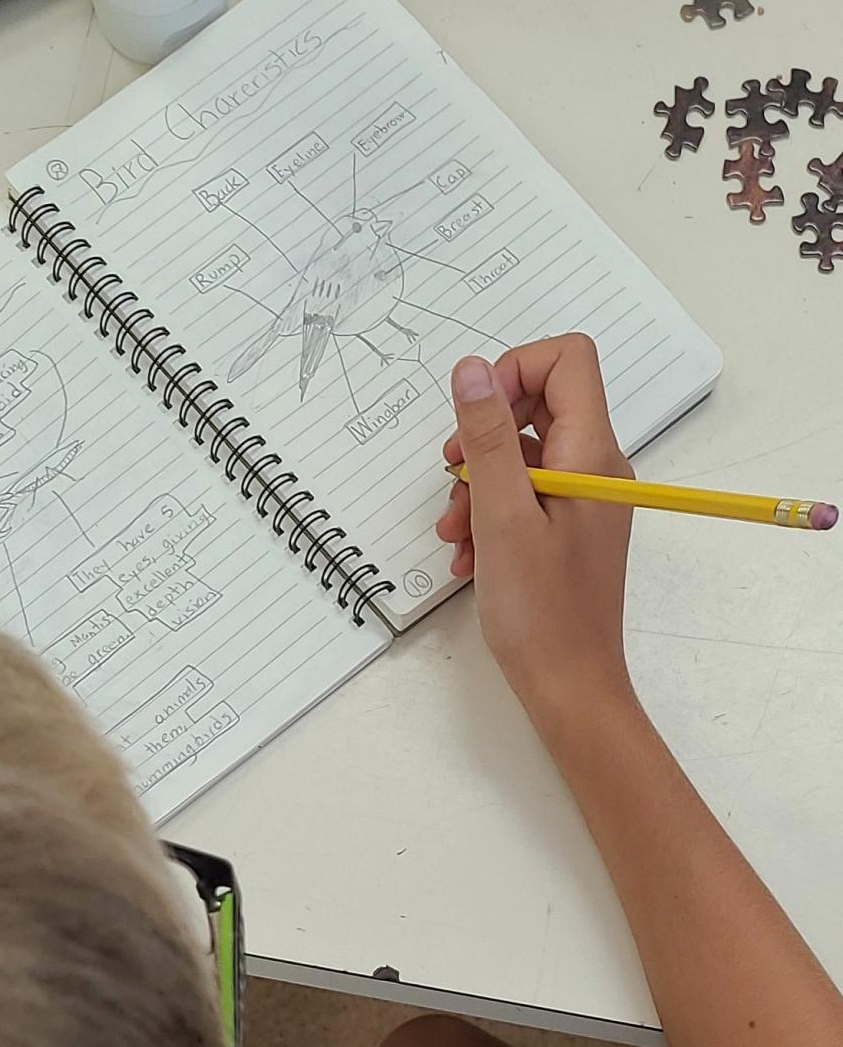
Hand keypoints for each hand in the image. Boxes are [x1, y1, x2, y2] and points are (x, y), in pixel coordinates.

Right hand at [435, 334, 634, 718]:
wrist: (568, 686)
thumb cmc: (540, 610)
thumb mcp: (501, 515)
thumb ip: (486, 436)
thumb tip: (471, 368)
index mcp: (593, 454)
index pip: (568, 360)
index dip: (515, 369)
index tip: (474, 416)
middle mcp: (596, 467)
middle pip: (539, 404)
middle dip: (483, 435)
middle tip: (450, 474)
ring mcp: (582, 499)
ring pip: (523, 455)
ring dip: (476, 484)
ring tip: (453, 532)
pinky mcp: (566, 528)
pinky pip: (524, 495)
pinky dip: (488, 513)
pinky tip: (467, 554)